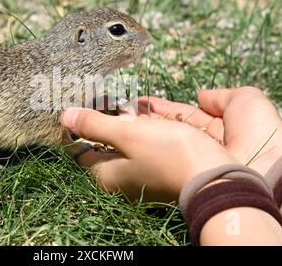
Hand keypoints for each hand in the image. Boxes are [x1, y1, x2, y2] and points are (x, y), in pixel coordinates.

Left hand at [60, 107, 236, 202]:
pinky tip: (149, 117)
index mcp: (105, 176)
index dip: (79, 126)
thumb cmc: (169, 154)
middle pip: (102, 146)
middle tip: (111, 100)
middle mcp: (119, 181)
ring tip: (131, 104)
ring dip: (126, 124)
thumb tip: (65, 116)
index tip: (85, 104)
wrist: (216, 176)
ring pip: (123, 145)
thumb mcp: (127, 135)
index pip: (79, 150)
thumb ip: (94, 125)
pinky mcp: (156, 172)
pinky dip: (141, 132)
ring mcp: (138, 178)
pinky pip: (140, 148)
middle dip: (106, 121)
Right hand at [138, 86, 281, 175]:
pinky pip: (168, 153)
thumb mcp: (244, 98)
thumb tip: (201, 95)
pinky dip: (153, 143)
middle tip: (125, 109)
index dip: (164, 107)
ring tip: (124, 118)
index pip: (184, 113)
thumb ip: (220, 96)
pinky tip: (136, 134)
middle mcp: (205, 141)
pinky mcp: (189, 169)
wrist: (267, 161)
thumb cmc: (259, 126)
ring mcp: (196, 156)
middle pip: (172, 127)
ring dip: (147, 128)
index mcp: (220, 124)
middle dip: (150, 117)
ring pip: (167, 139)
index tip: (143, 100)